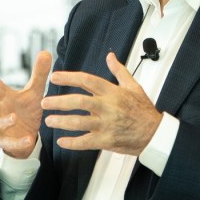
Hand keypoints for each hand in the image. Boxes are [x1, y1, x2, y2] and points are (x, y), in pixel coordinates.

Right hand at [0, 50, 52, 158]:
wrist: (28, 135)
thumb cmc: (27, 109)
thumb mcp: (35, 92)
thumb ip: (39, 74)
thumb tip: (46, 51)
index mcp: (4, 97)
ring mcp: (2, 128)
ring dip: (4, 122)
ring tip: (13, 118)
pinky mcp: (8, 143)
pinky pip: (11, 144)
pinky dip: (19, 142)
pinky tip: (29, 139)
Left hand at [41, 52, 161, 155]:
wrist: (155, 133)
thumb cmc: (143, 109)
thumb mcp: (133, 86)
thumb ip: (119, 70)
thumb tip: (110, 56)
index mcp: (112, 92)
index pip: (87, 80)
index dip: (69, 77)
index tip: (54, 77)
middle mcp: (108, 107)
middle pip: (79, 101)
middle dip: (59, 101)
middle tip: (44, 102)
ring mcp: (106, 125)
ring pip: (79, 123)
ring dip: (61, 122)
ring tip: (49, 120)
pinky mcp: (107, 140)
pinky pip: (85, 142)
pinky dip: (72, 143)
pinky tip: (61, 141)